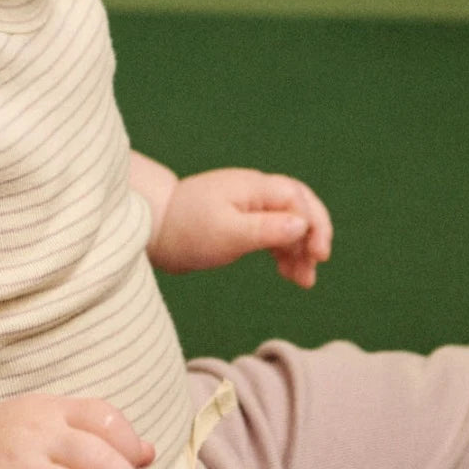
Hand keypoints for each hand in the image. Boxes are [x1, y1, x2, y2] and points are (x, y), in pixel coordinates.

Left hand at [152, 168, 332, 286]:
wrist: (151, 228)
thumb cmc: (187, 230)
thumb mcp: (229, 233)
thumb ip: (267, 229)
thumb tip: (302, 225)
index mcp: (253, 187)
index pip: (298, 198)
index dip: (315, 224)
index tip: (318, 255)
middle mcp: (253, 191)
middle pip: (298, 207)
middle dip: (312, 235)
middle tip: (316, 265)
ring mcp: (246, 205)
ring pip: (286, 222)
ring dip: (299, 249)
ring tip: (304, 281)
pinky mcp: (238, 221)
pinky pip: (271, 232)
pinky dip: (283, 251)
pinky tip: (287, 273)